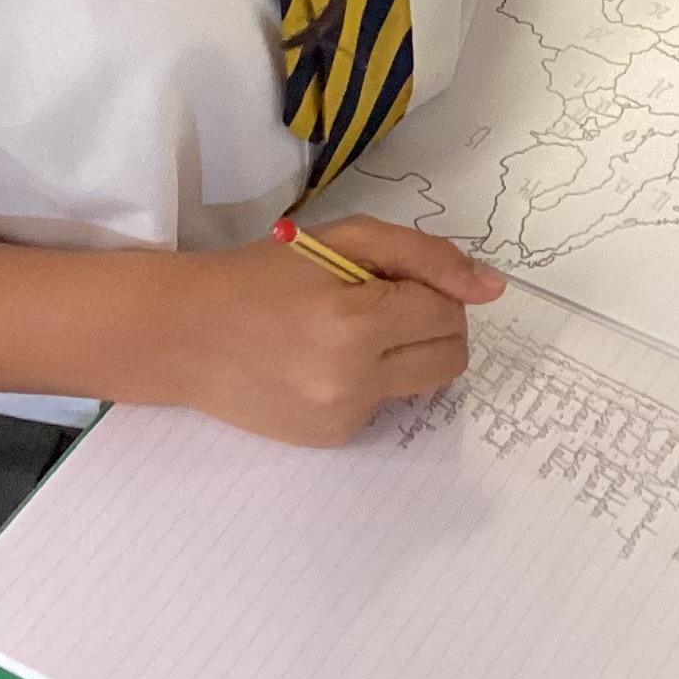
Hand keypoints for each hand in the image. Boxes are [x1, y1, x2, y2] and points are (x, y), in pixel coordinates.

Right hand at [168, 217, 504, 446]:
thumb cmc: (264, 274)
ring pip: (423, 385)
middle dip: (436, 325)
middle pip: (451, 358)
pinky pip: (383, 406)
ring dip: (407, 355)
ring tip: (353, 333)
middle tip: (390, 305)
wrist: (187, 335)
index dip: (432, 288)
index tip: (394, 280)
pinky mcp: (330, 439)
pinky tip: (324, 362)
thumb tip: (492, 288)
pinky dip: (371, 381)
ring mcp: (343, 416)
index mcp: (358, 320)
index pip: (448, 312)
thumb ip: (425, 257)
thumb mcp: (343, 239)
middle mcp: (355, 378)